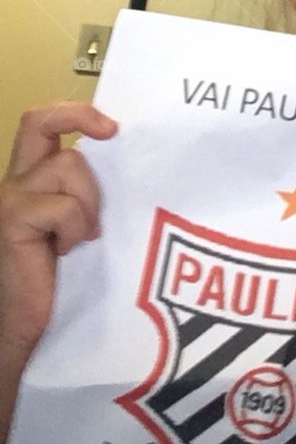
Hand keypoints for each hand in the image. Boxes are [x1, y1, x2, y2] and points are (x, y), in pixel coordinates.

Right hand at [0, 102, 116, 439]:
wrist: (25, 331)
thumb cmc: (61, 281)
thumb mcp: (81, 225)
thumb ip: (90, 193)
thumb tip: (134, 162)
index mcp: (33, 178)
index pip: (43, 123)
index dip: (76, 112)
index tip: (113, 126)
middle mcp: (16, 181)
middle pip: (38, 120)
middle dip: (79, 116)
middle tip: (112, 134)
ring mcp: (10, 200)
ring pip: (68, 166)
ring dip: (89, 200)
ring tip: (84, 236)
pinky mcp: (11, 222)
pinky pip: (62, 206)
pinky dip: (76, 226)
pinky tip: (68, 252)